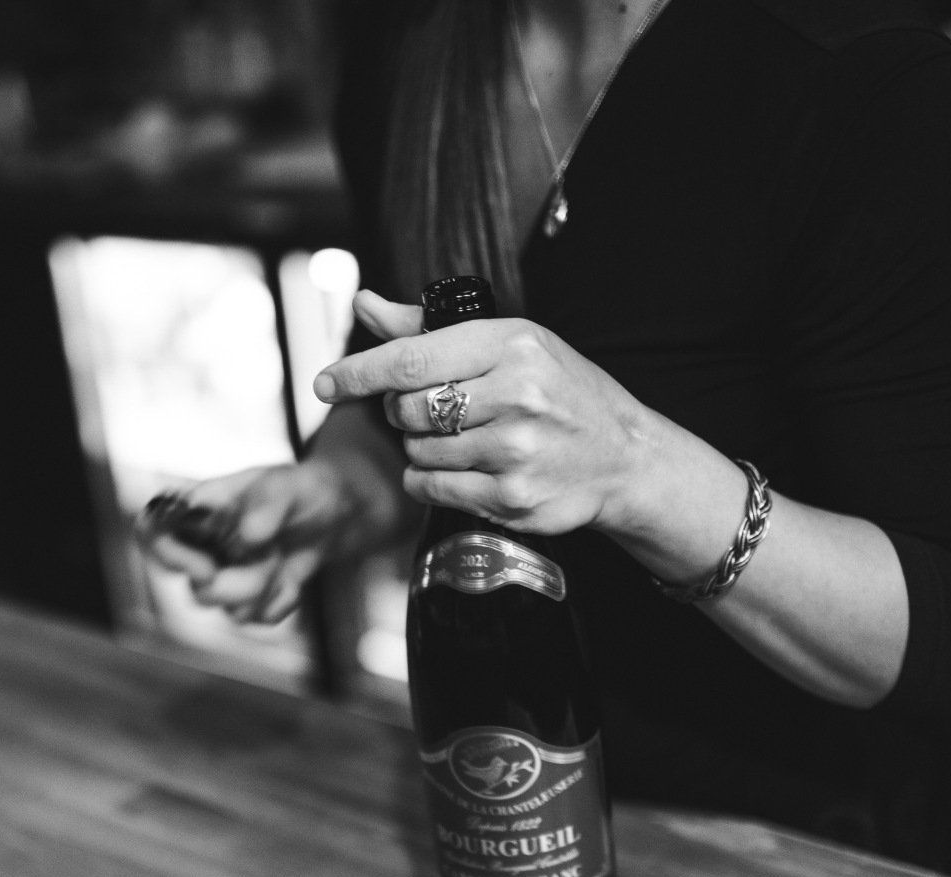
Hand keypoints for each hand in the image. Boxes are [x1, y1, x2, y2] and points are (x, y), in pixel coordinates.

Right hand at [136, 459, 366, 625]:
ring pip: (228, 609)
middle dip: (238, 582)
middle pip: (195, 588)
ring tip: (281, 553)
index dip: (166, 555)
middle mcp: (202, 548)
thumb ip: (268, 504)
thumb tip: (248, 536)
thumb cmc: (300, 489)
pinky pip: (259, 618)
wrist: (335, 514)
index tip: (206, 568)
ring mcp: (224, 579)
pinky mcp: (250, 604)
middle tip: (270, 554)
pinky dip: (283, 600)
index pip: (151, 532)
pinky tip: (293, 578)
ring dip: (265, 584)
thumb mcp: (288, 484)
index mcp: (196, 511)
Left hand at [314, 290, 658, 537]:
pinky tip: (461, 469)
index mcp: (512, 345)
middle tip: (432, 410)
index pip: (411, 358)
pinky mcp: (512, 499)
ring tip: (462, 439)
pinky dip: (430, 481)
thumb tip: (363, 304)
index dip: (358, 372)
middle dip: (403, 412)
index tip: (326, 381)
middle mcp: (517, 395)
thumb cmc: (560, 391)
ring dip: (421, 449)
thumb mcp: (507, 344)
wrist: (624, 457)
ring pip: (417, 452)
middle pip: (408, 409)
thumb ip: (427, 330)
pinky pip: (431, 489)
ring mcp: (516, 451)